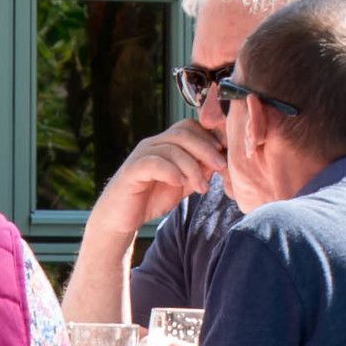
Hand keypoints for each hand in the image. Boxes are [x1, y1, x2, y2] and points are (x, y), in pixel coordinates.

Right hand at [102, 123, 227, 226]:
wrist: (121, 218)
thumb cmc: (152, 198)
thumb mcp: (183, 184)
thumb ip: (199, 171)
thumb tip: (220, 162)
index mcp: (165, 144)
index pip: (189, 127)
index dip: (209, 137)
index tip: (224, 153)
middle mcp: (153, 144)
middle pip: (183, 133)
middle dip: (206, 149)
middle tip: (220, 167)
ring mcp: (141, 155)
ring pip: (171, 148)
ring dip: (192, 167)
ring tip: (201, 187)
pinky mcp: (131, 171)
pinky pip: (153, 163)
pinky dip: (171, 171)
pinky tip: (180, 183)